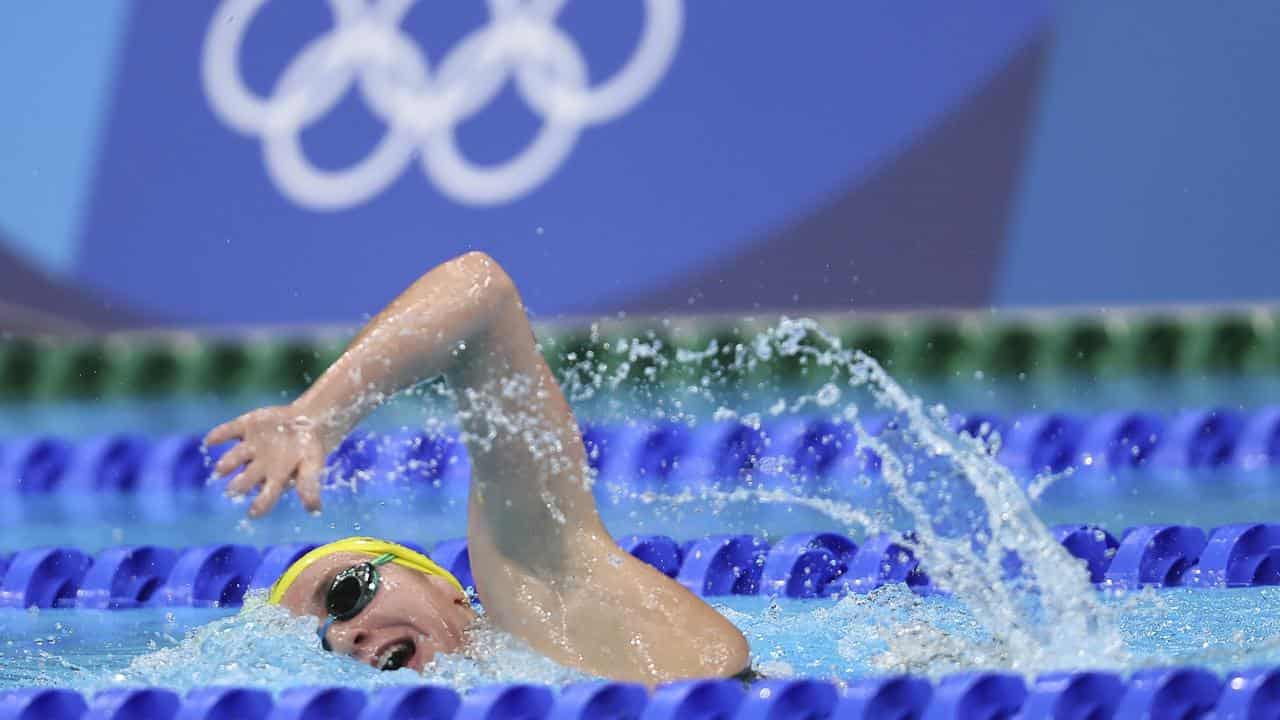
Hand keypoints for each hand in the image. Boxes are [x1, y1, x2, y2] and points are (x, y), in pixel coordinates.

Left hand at [205, 404, 330, 516]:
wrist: (308, 421)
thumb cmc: (309, 449)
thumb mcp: (314, 465)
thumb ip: (309, 485)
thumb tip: (314, 511)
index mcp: (275, 478)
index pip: (266, 496)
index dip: (260, 505)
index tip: (253, 514)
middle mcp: (258, 466)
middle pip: (246, 479)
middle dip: (239, 485)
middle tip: (232, 491)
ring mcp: (250, 447)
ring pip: (235, 456)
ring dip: (228, 462)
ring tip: (221, 469)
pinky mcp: (245, 427)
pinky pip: (228, 431)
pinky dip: (219, 435)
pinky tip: (210, 440)